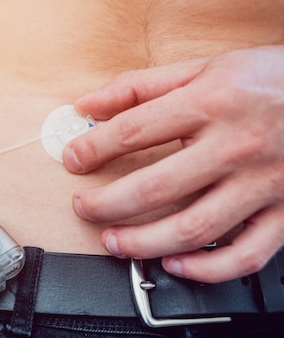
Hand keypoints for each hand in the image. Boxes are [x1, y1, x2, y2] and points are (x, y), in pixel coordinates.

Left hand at [63, 45, 283, 282]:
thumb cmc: (270, 80)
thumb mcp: (204, 68)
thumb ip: (142, 86)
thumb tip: (89, 105)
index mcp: (212, 102)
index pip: (133, 131)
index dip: (92, 149)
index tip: (73, 159)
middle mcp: (236, 145)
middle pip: (155, 187)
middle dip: (106, 204)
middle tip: (84, 208)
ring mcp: (263, 184)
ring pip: (192, 229)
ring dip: (142, 244)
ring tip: (113, 242)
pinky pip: (245, 256)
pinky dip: (205, 269)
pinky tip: (175, 264)